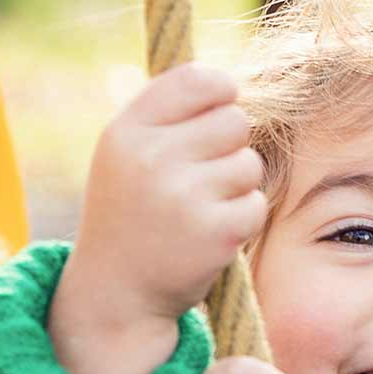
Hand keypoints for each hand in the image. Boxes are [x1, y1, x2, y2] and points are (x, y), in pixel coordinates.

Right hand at [55, 65, 265, 373]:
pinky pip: (256, 203)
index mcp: (127, 131)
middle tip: (201, 178)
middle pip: (235, 120)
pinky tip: (210, 234)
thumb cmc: (130, 213)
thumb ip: (167, 113)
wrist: (116, 293)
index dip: (220, 94)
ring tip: (199, 209)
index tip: (213, 118)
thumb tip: (229, 82)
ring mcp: (183, 196)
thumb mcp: (126, 154)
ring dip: (236, 186)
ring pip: (249, 163)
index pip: (199, 79)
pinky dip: (242, 219)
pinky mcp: (215, 233)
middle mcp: (151, 159)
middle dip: (229, 147)